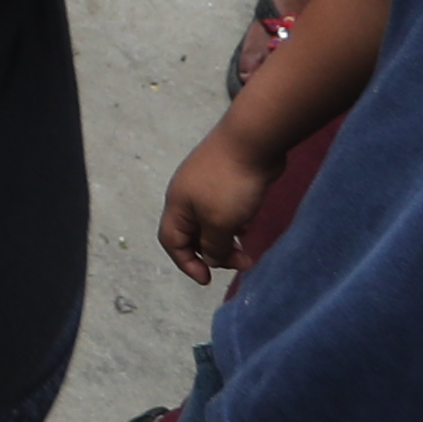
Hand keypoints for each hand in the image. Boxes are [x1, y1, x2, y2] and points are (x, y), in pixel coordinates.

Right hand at [160, 129, 277, 282]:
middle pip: (192, 234)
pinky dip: (234, 223)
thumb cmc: (230, 184)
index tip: (207, 280)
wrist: (250, 141)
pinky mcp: (224, 179)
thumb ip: (212, 246)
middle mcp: (187, 196)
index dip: (186, 263)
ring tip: (247, 249)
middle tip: (240, 263)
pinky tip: (249, 224)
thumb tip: (211, 258)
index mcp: (177, 206)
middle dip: (213, 254)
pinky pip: (223, 209)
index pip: (172, 242)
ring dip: (226, 240)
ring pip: (210, 223)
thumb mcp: (219, 223)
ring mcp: (205, 185)